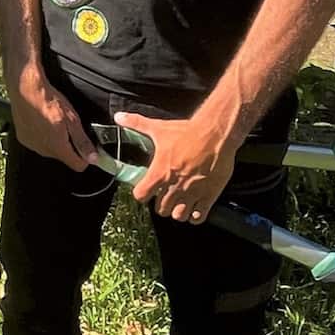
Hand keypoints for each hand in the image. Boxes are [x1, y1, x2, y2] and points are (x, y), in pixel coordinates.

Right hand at [9, 69, 96, 171]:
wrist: (25, 89)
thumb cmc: (47, 100)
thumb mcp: (72, 119)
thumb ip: (82, 141)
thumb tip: (93, 157)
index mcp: (58, 147)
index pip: (78, 165)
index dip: (85, 157)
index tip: (87, 147)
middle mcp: (44, 150)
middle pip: (63, 156)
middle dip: (68, 145)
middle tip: (68, 127)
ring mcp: (32, 145)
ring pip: (49, 149)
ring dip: (54, 140)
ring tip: (53, 121)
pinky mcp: (23, 138)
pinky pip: (37, 142)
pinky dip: (41, 135)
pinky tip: (41, 121)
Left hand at [118, 111, 235, 222]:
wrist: (215, 135)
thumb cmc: (187, 132)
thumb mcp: (159, 128)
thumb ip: (136, 124)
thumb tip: (119, 117)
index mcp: (160, 172)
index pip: (141, 195)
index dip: (141, 194)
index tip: (145, 189)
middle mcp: (175, 186)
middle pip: (160, 209)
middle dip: (160, 203)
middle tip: (163, 195)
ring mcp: (192, 193)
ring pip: (178, 216)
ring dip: (176, 210)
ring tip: (177, 202)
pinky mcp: (209, 196)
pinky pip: (198, 217)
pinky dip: (194, 215)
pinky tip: (194, 207)